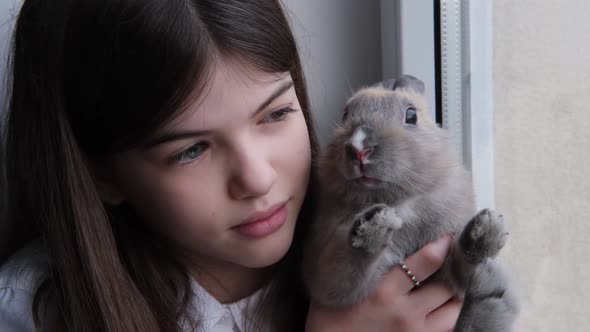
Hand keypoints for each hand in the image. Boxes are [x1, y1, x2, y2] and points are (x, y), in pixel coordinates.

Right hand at [306, 236, 461, 331]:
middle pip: (446, 286)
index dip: (442, 247)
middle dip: (455, 270)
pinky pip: (447, 328)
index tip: (448, 236)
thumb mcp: (342, 283)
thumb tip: (375, 230)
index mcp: (384, 291)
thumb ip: (362, 260)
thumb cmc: (329, 316)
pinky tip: (446, 306)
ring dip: (457, 295)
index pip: (426, 262)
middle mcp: (405, 312)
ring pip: (453, 310)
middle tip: (457, 257)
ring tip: (455, 282)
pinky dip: (450, 315)